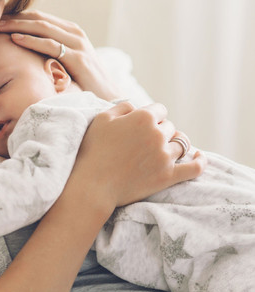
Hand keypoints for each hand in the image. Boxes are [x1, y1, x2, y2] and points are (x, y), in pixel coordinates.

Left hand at [0, 9, 122, 99]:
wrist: (108, 97)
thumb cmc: (83, 83)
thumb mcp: (66, 63)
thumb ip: (50, 53)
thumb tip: (25, 54)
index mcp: (70, 32)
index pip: (39, 18)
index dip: (17, 16)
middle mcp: (74, 33)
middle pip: (38, 18)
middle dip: (14, 17)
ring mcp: (77, 44)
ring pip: (43, 27)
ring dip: (18, 25)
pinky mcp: (78, 58)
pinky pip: (50, 44)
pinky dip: (31, 40)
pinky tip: (15, 39)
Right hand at [78, 102, 205, 210]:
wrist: (93, 185)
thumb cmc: (93, 150)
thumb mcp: (102, 119)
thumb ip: (122, 107)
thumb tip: (137, 107)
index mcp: (143, 117)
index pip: (160, 110)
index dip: (151, 116)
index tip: (141, 125)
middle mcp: (158, 134)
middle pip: (170, 126)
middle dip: (160, 131)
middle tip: (144, 142)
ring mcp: (165, 156)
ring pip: (181, 144)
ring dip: (173, 145)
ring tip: (163, 150)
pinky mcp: (169, 176)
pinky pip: (195, 167)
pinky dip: (200, 161)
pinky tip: (199, 156)